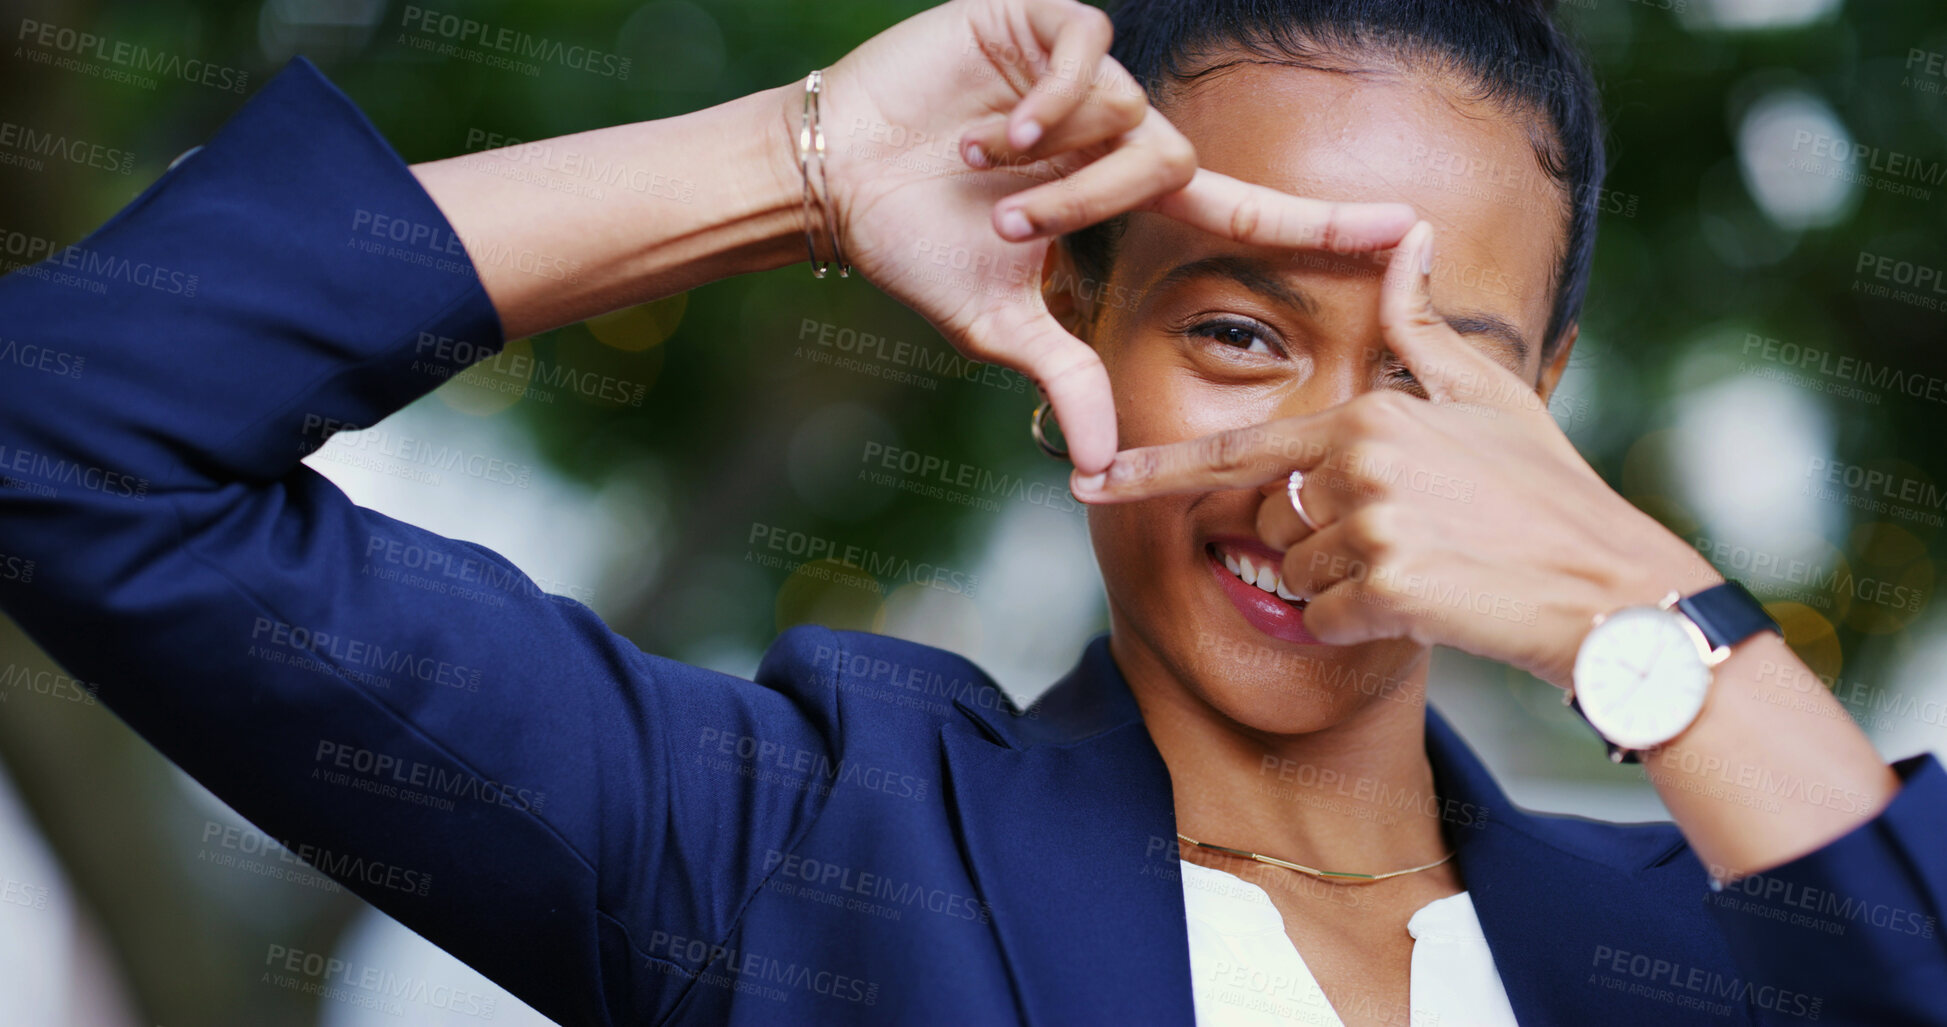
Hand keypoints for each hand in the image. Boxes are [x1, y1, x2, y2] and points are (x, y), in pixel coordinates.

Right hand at [814, 0, 1417, 470]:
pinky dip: (1050, 95)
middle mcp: (1117, 130)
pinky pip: (1089, 50)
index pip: (1242, 211)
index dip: (1320, 223)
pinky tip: (996, 128)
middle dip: (1091, 205)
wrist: (837, 177)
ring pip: (1128, 110)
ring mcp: (1084, 76)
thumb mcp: (999, 323)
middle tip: (1010, 229)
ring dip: (1058, 162)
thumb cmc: (919, 247)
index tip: (1404, 229)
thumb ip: (1066, 375)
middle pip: (1169, 162)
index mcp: (1122, 196)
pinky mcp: (1038, 23)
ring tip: (979, 174)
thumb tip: (1097, 469)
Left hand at [1065, 221, 1722, 685]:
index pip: (1239, 452)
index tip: (1088, 482)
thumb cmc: (1547, 494)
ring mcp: (1369, 526)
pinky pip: (1321, 622)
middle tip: (1408, 542)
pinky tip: (1423, 609)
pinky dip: (1355, 629)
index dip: (1155, 472)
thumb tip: (1409, 237)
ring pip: (1294, 575)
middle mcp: (1359, 462)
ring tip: (1426, 570)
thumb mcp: (1489, 396)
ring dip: (1343, 587)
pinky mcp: (1385, 589)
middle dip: (1316, 543)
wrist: (1609, 586)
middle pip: (1272, 522)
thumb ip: (1423, 329)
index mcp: (1368, 414)